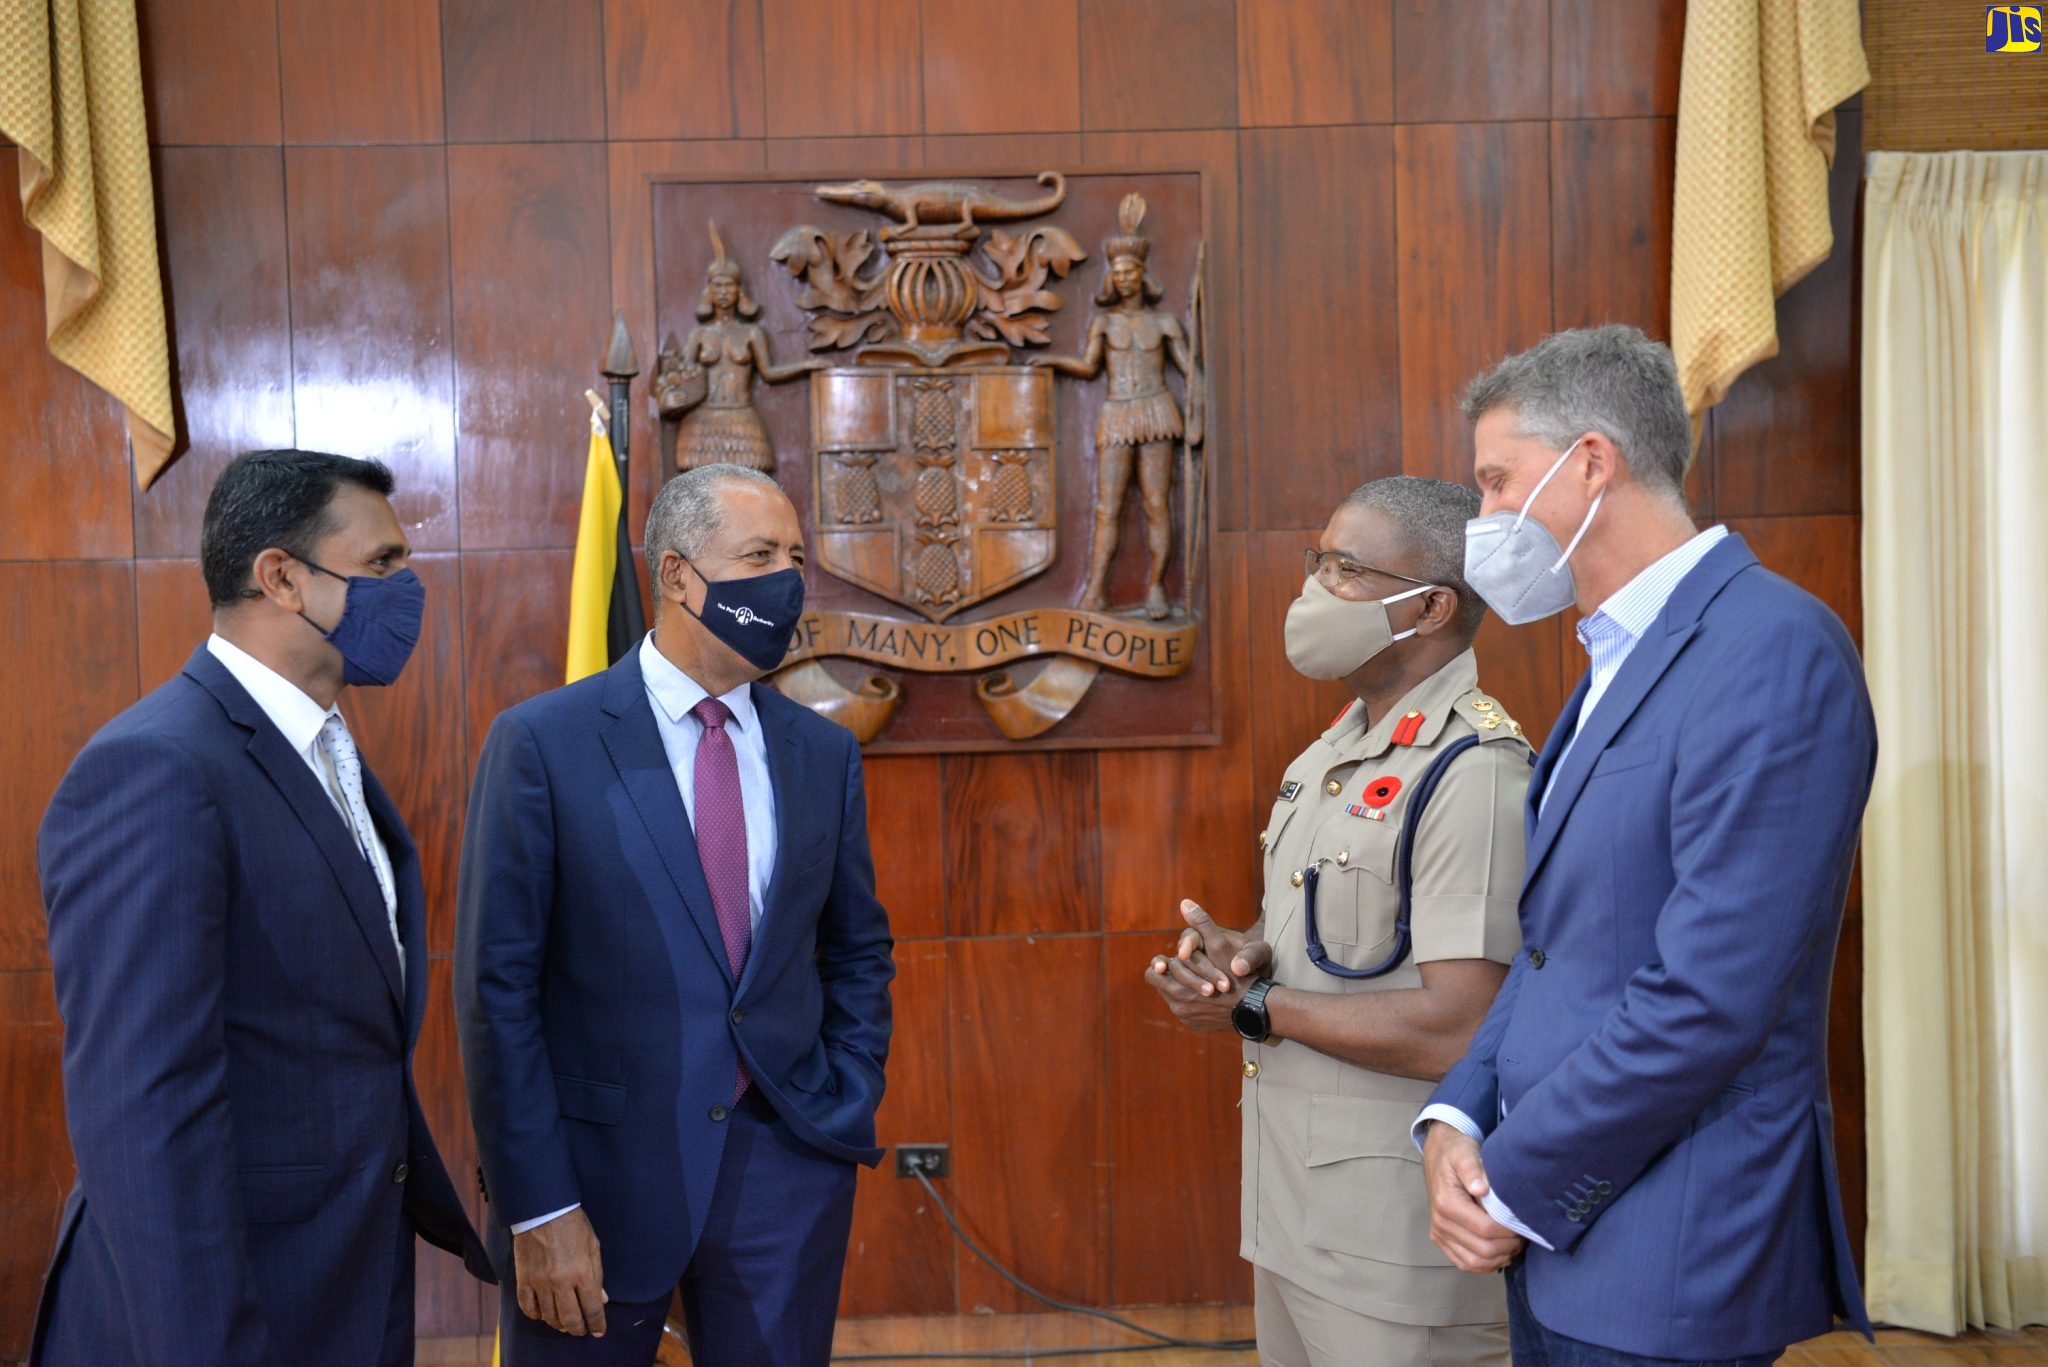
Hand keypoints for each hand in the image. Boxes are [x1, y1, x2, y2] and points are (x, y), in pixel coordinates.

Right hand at [513, 1208, 607, 1336]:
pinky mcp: (524, 1280)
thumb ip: (597, 1275)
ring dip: (558, 1324)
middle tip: (581, 1330)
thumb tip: (601, 1299)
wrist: (543, 1210)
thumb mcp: (593, 1246)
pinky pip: (528, 1308)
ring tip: (564, 1323)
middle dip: (578, 1329)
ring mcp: (540, 1282)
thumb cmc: (573, 1225)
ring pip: (549, 1317)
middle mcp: (561, 1282)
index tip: (599, 1331)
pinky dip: (536, 1315)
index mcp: (582, 1272)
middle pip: (570, 1318)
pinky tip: (543, 1314)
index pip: (592, 1308)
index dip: (597, 1324)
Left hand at [1144, 901, 1268, 1031]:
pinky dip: (1194, 1004)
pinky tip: (1208, 995)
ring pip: (1174, 999)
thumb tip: (1184, 902)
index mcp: (1177, 986)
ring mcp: (1187, 1019)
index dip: (1161, 965)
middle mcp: (1178, 1006)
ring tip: (1198, 978)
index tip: (1170, 960)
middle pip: (1162, 986)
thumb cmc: (1238, 974)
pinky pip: (1187, 1013)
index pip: (1152, 974)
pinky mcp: (1197, 1026)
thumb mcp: (1220, 943)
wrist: (1257, 1007)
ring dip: (1183, 989)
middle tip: (1187, 967)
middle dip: (1172, 976)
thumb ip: (1201, 923)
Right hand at [1422, 1122, 1524, 1273]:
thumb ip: (1472, 1169)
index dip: (1508, 1231)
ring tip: (1514, 1244)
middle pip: (1482, 1250)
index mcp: (1447, 1203)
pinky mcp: (1442, 1241)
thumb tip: (1481, 1188)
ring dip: (1499, 1258)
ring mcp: (1440, 1235)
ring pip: (1475, 1262)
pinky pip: (1465, 1264)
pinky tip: (1500, 1252)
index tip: (1522, 1222)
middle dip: (1508, 1246)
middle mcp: (1440, 1223)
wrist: (1439, 1156)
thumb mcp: (1465, 1153)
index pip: (1485, 1229)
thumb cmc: (1456, 1154)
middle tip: (1523, 1234)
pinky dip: (1486, 1264)